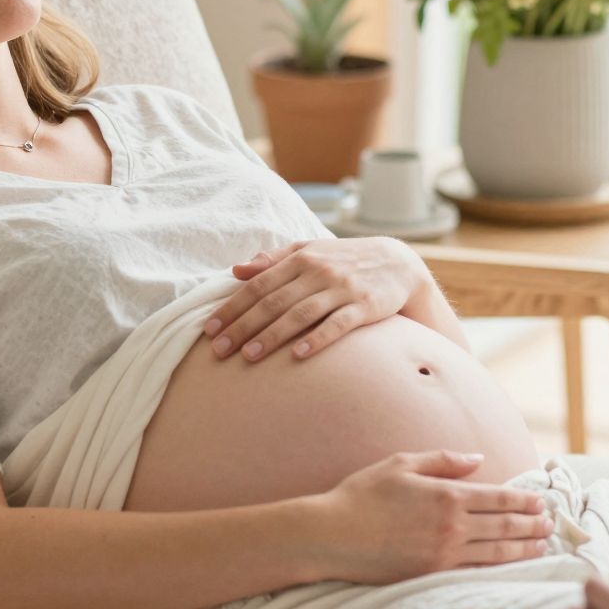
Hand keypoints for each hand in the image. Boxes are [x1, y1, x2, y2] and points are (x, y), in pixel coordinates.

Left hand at [207, 237, 426, 361]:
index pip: (258, 285)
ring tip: (249, 357)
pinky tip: (298, 355)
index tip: (210, 330)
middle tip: (219, 351)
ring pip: (300, 314)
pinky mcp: (364, 307)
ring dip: (272, 335)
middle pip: (273, 302)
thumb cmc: (345, 260)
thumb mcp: (310, 252)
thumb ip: (273, 260)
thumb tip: (237, 271)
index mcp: (300, 258)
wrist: (398, 264)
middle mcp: (318, 271)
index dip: (232, 307)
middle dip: (243, 326)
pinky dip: (317, 339)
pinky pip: (337, 325)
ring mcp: (342, 289)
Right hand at [314, 450, 554, 582]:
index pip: (498, 498)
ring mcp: (443, 553)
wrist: (331, 535)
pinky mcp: (432, 574)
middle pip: (504, 526)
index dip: (523, 501)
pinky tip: (509, 565)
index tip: (541, 502)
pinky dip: (497, 567)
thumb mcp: (401, 464)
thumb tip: (478, 460)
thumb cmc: (362, 495)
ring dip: (523, 548)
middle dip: (531, 524)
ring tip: (542, 545)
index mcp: (446, 495)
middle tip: (551, 524)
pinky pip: (474, 571)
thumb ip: (443, 461)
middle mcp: (451, 526)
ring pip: (495, 552)